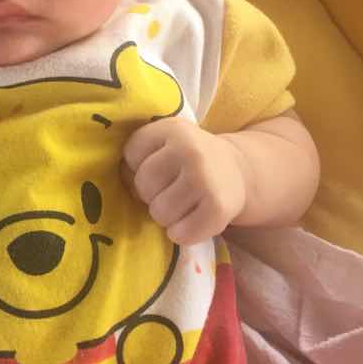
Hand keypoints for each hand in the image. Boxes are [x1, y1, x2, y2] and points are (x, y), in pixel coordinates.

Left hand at [121, 117, 246, 244]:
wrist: (238, 170)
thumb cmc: (188, 160)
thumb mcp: (166, 143)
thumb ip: (140, 155)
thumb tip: (124, 181)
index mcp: (171, 128)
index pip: (131, 153)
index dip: (137, 166)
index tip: (156, 167)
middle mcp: (189, 149)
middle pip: (143, 185)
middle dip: (150, 194)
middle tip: (169, 191)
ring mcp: (205, 179)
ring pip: (159, 212)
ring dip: (166, 216)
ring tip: (181, 205)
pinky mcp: (218, 208)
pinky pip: (181, 234)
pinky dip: (182, 234)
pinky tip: (193, 220)